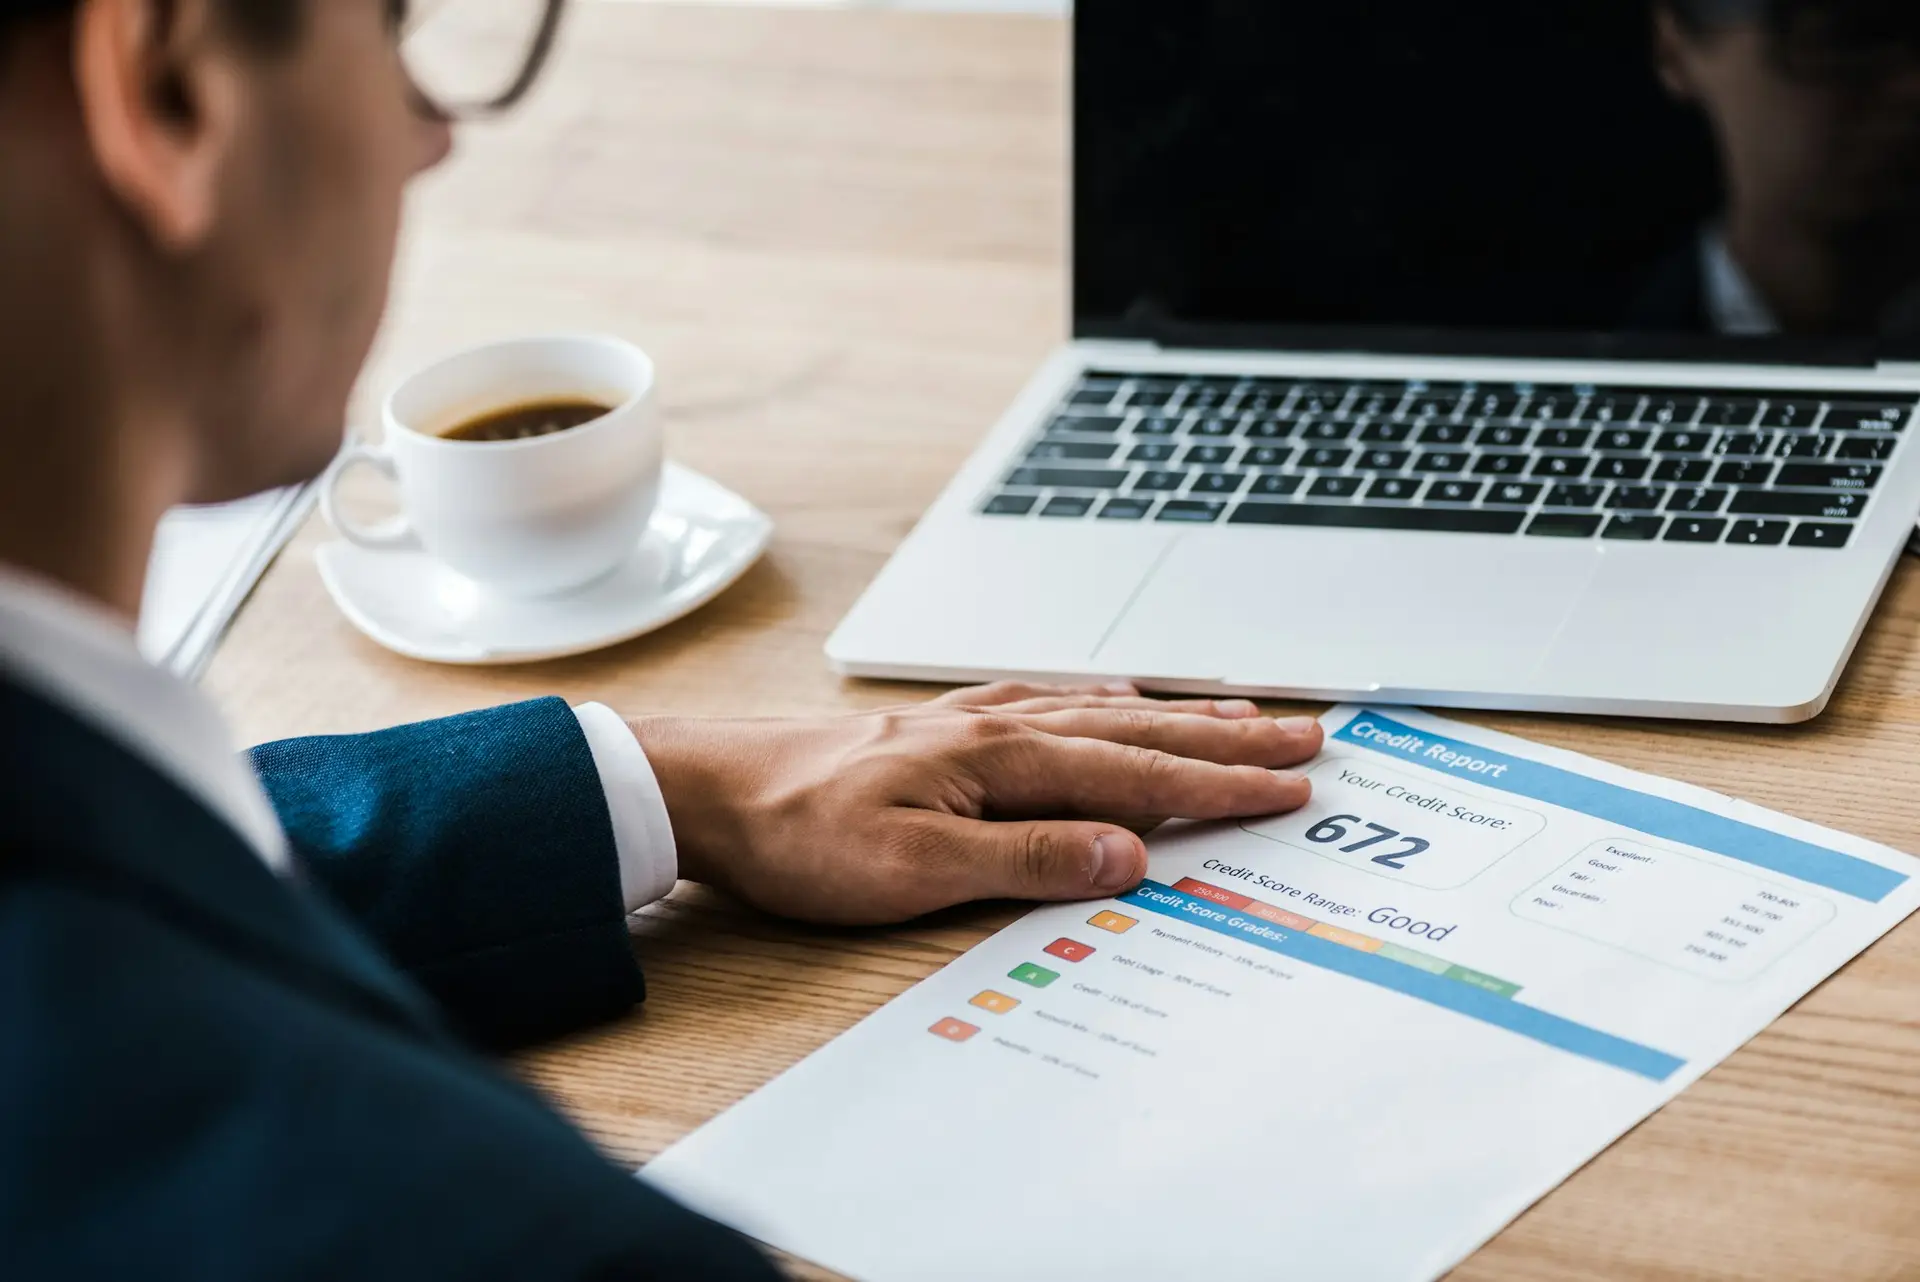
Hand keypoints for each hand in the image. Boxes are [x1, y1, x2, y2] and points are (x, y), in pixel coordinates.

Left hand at [625, 681, 1321, 924]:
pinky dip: (1103, 702)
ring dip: (1177, 715)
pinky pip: (1050, 702)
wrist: (709, 791)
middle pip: (1137, 729)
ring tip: (1243, 712)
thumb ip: (1027, 859)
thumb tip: (1129, 854)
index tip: (1290, 787)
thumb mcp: (915, 871)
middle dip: (1226, 737)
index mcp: (1002, 759)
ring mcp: (971, 721)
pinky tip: (1116, 700)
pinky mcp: (942, 729)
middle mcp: (998, 726)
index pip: (1138, 773)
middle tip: (1305, 738)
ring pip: (1100, 710)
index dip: (1219, 784)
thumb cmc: (801, 837)